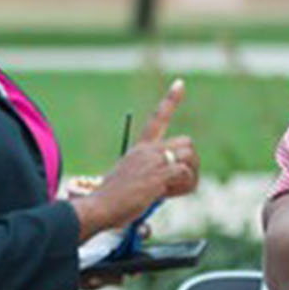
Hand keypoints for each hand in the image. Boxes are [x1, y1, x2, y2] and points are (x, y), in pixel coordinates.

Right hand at [73, 78, 200, 236]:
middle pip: (186, 142)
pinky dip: (184, 186)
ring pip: (190, 156)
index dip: (171, 99)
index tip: (181, 83)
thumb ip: (150, 180)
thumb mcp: (130, 183)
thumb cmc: (110, 201)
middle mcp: (147, 150)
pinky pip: (185, 173)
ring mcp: (153, 160)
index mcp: (140, 149)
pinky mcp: (158, 174)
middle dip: (190, 161)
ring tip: (171, 191)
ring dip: (189, 176)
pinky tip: (167, 195)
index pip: (157, 118)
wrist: (99, 206)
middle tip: (177, 182)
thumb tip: (165, 196)